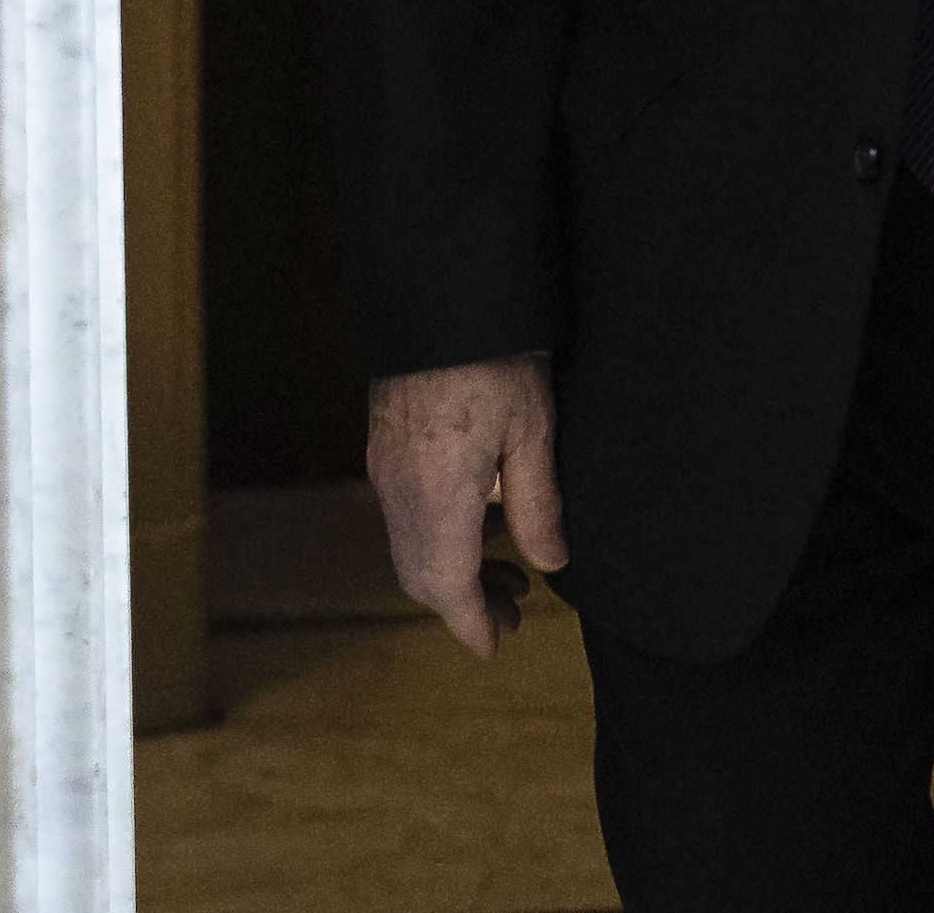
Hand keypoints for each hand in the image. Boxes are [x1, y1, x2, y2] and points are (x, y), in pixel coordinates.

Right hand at [366, 353, 570, 656]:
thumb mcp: (534, 430)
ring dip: (452, 568)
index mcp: (437, 495)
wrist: (440, 288)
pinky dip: (438, 534)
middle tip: (516, 609)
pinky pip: (404, 512)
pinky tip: (481, 514)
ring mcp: (384, 466)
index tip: (496, 645)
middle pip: (421, 574)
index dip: (472, 623)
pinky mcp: (383, 444)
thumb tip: (550, 564)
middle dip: (465, 602)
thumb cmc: (495, 353)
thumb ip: (539, 505)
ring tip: (509, 566)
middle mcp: (399, 489)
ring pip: (410, 544)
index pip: (447, 586)